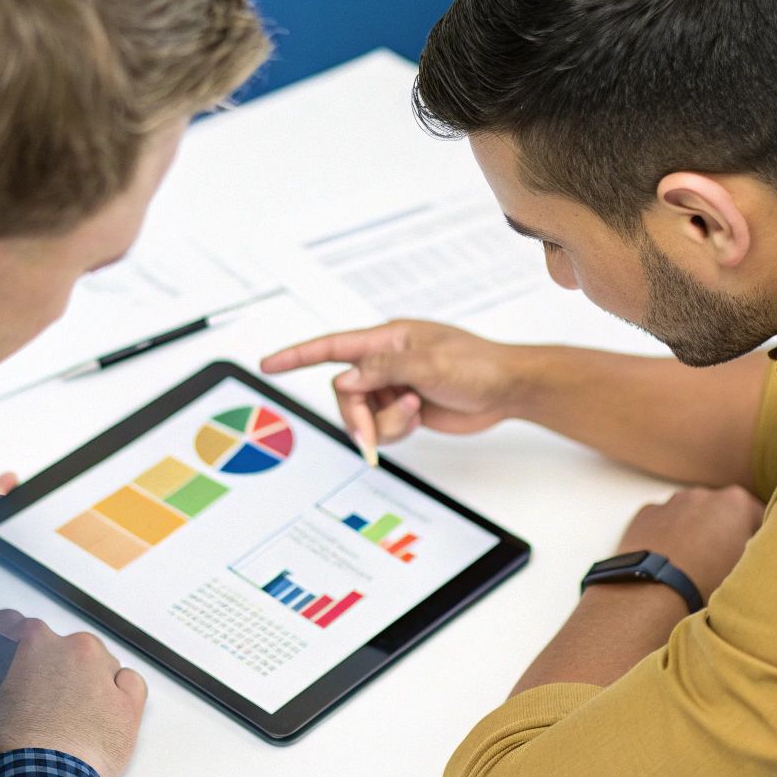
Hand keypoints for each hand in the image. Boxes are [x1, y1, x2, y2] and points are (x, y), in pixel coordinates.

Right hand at [0, 611, 146, 776]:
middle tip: (31, 698)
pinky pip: (128, 683)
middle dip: (45, 666)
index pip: (9, 623)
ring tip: (65, 715)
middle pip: (56, 643)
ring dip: (82, 679)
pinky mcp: (127, 702)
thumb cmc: (9, 749)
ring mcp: (102, 672)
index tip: (2, 656)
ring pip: (95, 660)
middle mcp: (69, 648)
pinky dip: (117, 693)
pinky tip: (99, 712)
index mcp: (28, 642)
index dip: (2, 642)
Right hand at [261, 320, 524, 454]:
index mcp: (388, 339)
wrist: (508, 390)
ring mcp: (394, 385)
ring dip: (386, 423)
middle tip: (372, 437)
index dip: (296, 355)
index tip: (268, 364)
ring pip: (363, 414)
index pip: (332, 346)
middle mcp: (386, 361)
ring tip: (416, 412)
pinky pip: (382, 427)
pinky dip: (397, 429)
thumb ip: (384, 371)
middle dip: (358, 416)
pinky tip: (421, 417)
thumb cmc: (479, 366)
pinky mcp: (404, 408)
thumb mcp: (432, 365)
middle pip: (345, 392)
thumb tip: (344, 380)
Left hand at [610, 485, 763, 600]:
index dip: (761, 538)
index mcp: (736, 502)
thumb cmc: (707, 582)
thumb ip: (757, 549)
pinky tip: (669, 560)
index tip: (755, 557)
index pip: (759, 517)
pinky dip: (668, 535)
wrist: (654, 590)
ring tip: (693, 564)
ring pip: (692, 514)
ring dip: (695, 531)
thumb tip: (756, 549)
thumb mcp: (748, 568)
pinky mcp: (647, 514)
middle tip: (723, 563)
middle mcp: (703, 494)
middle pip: (723, 512)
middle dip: (725, 531)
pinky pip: (664, 522)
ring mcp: (672, 501)